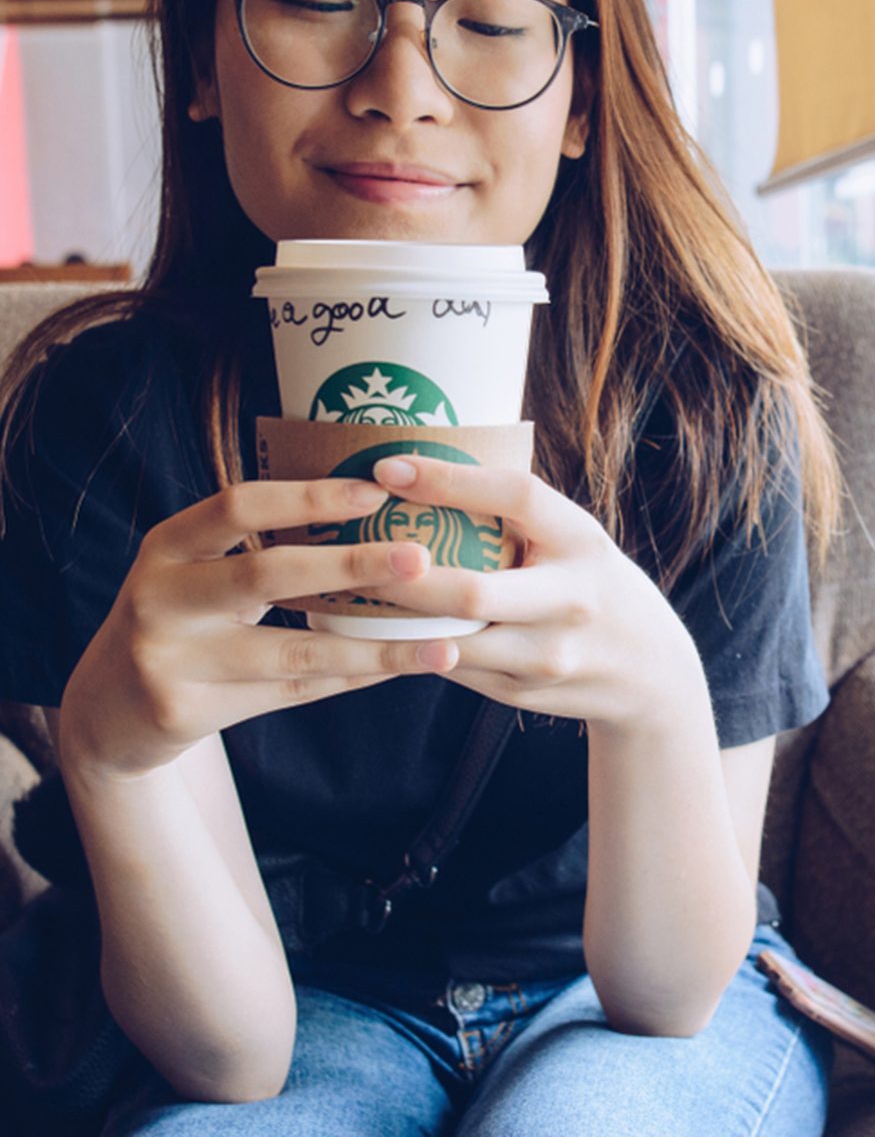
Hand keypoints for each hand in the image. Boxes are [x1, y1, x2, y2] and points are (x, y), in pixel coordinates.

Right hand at [59, 478, 446, 777]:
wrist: (105, 710)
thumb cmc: (179, 619)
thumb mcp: (193, 569)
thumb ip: (255, 545)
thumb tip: (372, 507)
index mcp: (167, 545)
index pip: (239, 505)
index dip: (309, 496)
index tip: (377, 490)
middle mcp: (158, 596)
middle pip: (267, 573)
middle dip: (351, 563)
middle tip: (421, 557)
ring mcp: (167, 657)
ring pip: (292, 652)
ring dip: (375, 647)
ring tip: (443, 643)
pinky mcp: (185, 710)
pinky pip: (291, 693)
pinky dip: (351, 678)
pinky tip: (400, 667)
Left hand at [371, 455, 706, 732]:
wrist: (649, 672)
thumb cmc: (591, 583)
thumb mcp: (574, 539)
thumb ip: (517, 516)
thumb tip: (416, 474)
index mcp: (582, 541)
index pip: (515, 497)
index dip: (449, 480)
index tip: (387, 467)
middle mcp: (572, 601)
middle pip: (471, 590)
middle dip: (399, 573)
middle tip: (344, 550)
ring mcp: (549, 656)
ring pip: (450, 642)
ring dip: (390, 622)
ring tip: (338, 594)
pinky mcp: (524, 694)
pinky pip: (452, 668)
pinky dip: (409, 647)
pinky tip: (371, 631)